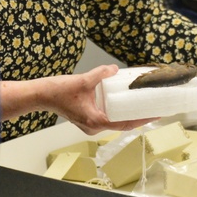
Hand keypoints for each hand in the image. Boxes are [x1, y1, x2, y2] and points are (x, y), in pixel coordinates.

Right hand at [0, 65, 155, 134]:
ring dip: (128, 114)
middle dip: (139, 117)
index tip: (156, 114)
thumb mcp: (82, 80)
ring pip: (115, 121)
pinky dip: (118, 111)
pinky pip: (108, 116)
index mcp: (95, 121)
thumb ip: (101, 74)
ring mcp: (90, 124)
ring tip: (143, 104)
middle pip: (122, 124)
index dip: (142, 119)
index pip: (125, 123)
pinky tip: (125, 102)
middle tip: (154, 107)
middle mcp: (94, 126)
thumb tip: (115, 69)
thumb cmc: (57, 92)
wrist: (40, 95)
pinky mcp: (87, 118)